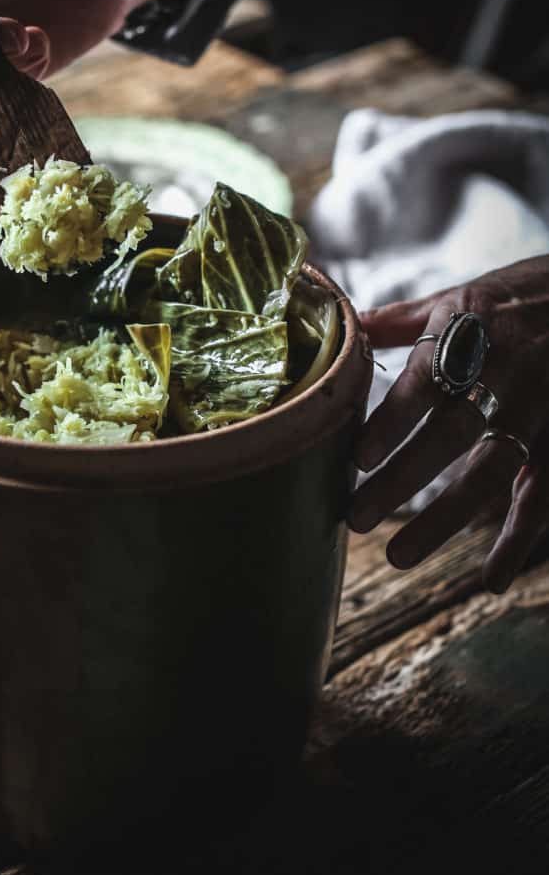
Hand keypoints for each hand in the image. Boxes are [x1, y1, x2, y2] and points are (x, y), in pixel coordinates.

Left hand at [349, 255, 548, 592]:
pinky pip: (543, 494)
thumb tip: (344, 326)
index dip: (394, 418)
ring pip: (493, 472)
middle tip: (356, 518)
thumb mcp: (462, 296)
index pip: (426, 378)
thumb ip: (403, 320)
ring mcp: (542, 408)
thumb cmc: (518, 298)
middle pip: (452, 434)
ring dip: (446, 519)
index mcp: (473, 330)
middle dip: (404, 480)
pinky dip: (518, 537)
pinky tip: (490, 578)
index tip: (357, 457)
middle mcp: (509, 371)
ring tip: (398, 556)